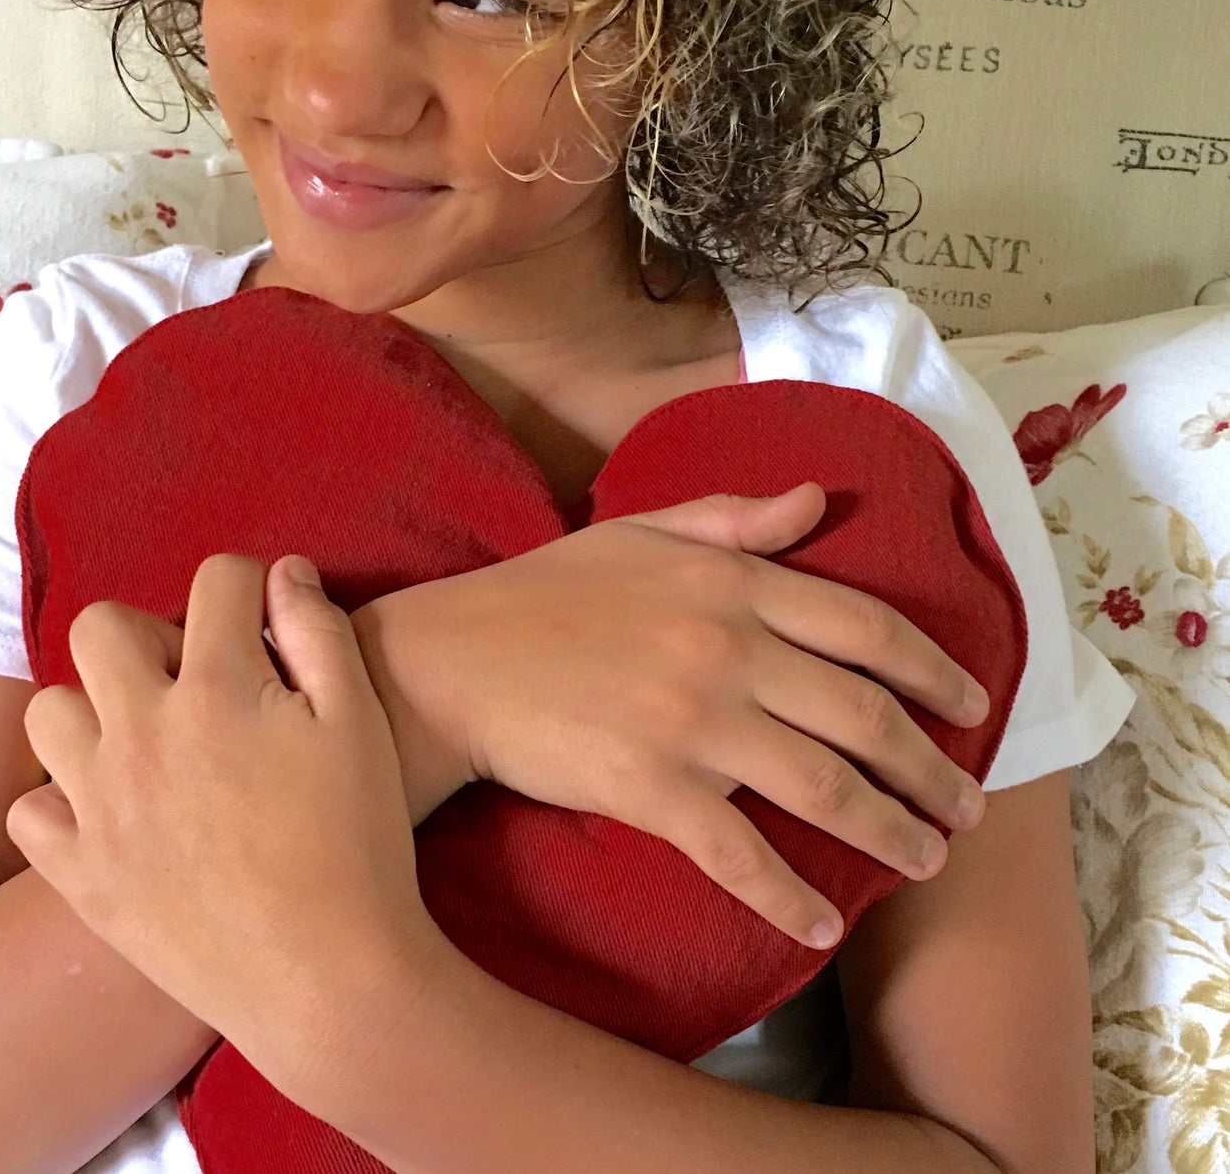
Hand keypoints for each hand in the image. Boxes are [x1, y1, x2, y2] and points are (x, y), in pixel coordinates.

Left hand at [4, 553, 446, 1100]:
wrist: (326, 978)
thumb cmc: (358, 843)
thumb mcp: (359, 722)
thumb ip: (319, 632)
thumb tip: (284, 573)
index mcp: (219, 687)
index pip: (217, 580)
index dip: (251, 585)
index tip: (267, 619)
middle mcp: (141, 731)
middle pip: (101, 626)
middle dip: (148, 631)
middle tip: (195, 676)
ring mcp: (98, 802)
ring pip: (49, 710)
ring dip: (94, 708)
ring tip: (147, 739)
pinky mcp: (78, 872)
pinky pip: (32, 808)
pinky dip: (63, 800)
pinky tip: (115, 812)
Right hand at [352, 485, 989, 950]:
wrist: (453, 660)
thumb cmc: (546, 591)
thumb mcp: (641, 531)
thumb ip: (735, 518)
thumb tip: (821, 501)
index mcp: (732, 583)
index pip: (866, 627)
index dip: (935, 670)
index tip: (973, 706)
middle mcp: (728, 650)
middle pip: (863, 717)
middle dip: (931, 769)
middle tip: (968, 808)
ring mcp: (693, 723)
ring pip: (822, 789)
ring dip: (890, 832)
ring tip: (927, 858)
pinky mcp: (651, 789)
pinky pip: (741, 855)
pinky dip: (791, 898)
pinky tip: (824, 926)